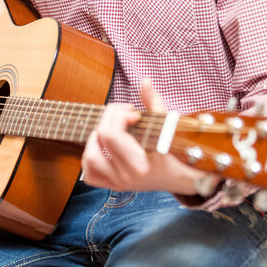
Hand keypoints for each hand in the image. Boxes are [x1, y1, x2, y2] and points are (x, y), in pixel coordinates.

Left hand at [81, 79, 208, 193]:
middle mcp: (126, 176)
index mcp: (140, 165)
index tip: (134, 114)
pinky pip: (89, 175)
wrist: (178, 179)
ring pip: (89, 158)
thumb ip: (154, 103)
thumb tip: (145, 81)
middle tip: (123, 115)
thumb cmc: (173, 151)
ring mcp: (117, 183)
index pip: (112, 135)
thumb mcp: (167, 126)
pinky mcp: (112, 185)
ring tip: (111, 129)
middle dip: (109, 119)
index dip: (118, 116)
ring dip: (96, 138)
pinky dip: (90, 159)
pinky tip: (102, 148)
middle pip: (100, 140)